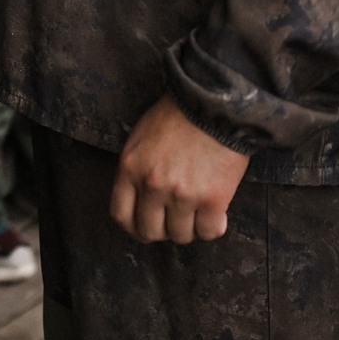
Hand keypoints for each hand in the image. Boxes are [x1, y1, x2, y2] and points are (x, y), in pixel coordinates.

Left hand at [110, 94, 250, 243]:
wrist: (215, 104)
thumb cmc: (178, 116)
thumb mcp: (141, 138)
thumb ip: (137, 169)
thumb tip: (141, 199)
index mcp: (130, 168)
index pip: (122, 215)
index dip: (134, 227)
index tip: (144, 227)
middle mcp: (152, 185)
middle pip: (150, 231)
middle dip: (162, 230)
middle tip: (175, 219)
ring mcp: (182, 195)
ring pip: (181, 235)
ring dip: (189, 228)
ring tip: (197, 211)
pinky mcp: (212, 199)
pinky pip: (209, 231)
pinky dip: (213, 226)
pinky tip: (216, 213)